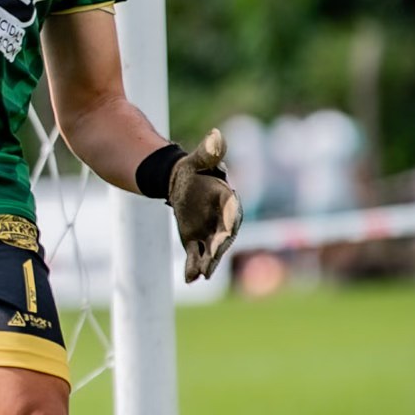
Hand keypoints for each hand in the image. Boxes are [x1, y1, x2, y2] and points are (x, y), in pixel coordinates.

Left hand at [168, 128, 242, 282]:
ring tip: (200, 275)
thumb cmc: (195, 170)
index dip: (230, 221)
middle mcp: (223, 221)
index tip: (227, 231)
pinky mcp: (196, 242)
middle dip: (219, 247)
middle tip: (214, 257)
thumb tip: (216, 136)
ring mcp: (210, 234)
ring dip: (206, 263)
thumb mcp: (199, 161)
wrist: (181, 183)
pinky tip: (189, 279)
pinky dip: (193, 268)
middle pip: (224, 237)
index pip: (232, 213)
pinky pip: (195, 256)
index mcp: (228, 201)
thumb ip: (209, 153)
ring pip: (210, 251)